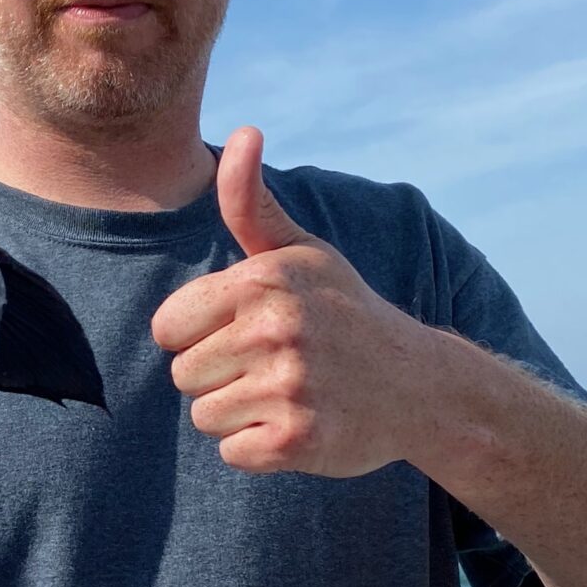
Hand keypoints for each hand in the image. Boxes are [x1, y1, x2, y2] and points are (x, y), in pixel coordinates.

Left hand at [151, 127, 429, 475]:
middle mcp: (274, 330)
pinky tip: (299, 424)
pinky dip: (259, 448)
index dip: (199, 334)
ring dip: (239, 414)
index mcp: (263, 282)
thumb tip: (243, 133)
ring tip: (288, 393)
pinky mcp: (297, 439)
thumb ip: (252, 204)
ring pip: (204, 417)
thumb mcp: (302, 253)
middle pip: (183, 375)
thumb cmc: (344, 313)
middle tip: (275, 367)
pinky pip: (232, 453)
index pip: (167, 326)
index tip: (245, 331)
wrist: (418, 385)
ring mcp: (288, 386)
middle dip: (220, 377)